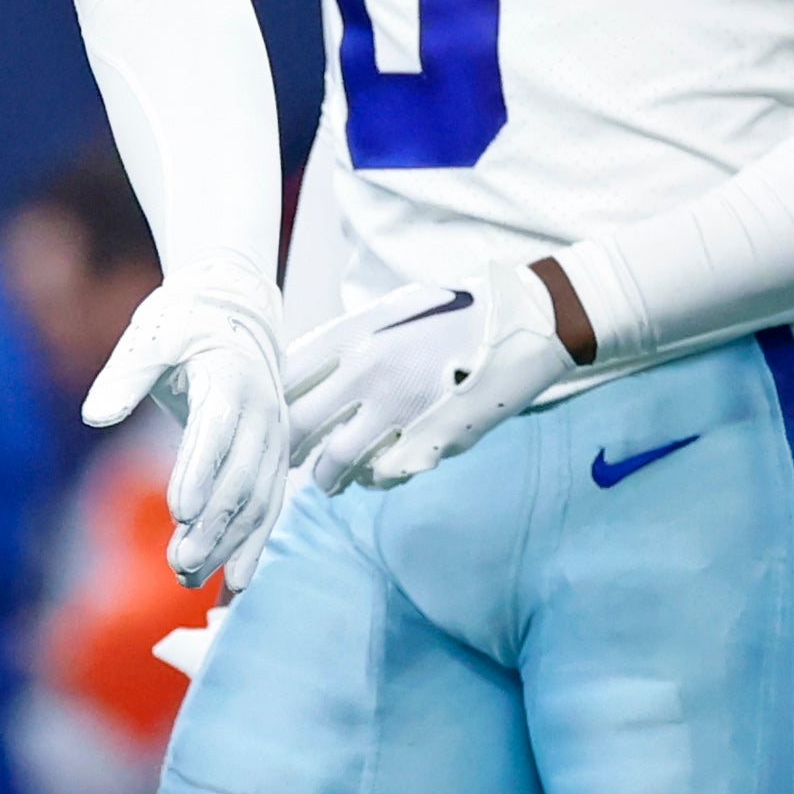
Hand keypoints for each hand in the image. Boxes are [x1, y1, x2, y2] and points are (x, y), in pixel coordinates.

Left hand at [82, 286, 287, 587]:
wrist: (235, 308)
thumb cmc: (184, 322)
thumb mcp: (150, 337)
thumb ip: (125, 376)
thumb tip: (94, 416)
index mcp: (231, 378)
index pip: (216, 431)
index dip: (200, 471)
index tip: (179, 511)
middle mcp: (263, 412)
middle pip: (241, 477)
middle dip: (212, 524)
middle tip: (178, 563)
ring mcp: (275, 438)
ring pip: (258, 500)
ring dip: (229, 544)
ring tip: (191, 581)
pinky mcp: (275, 457)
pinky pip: (268, 507)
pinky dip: (253, 546)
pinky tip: (233, 585)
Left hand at [284, 258, 578, 492]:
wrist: (523, 324)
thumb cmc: (455, 312)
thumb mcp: (393, 310)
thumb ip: (350, 341)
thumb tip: (308, 374)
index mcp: (355, 332)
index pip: (285, 376)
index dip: (270, 402)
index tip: (269, 416)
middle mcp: (368, 371)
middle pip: (298, 424)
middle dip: (288, 448)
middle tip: (290, 459)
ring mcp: (398, 409)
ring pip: (336, 460)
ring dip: (326, 478)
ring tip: (327, 482)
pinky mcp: (429, 440)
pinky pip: (382, 474)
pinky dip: (373, 479)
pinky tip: (374, 476)